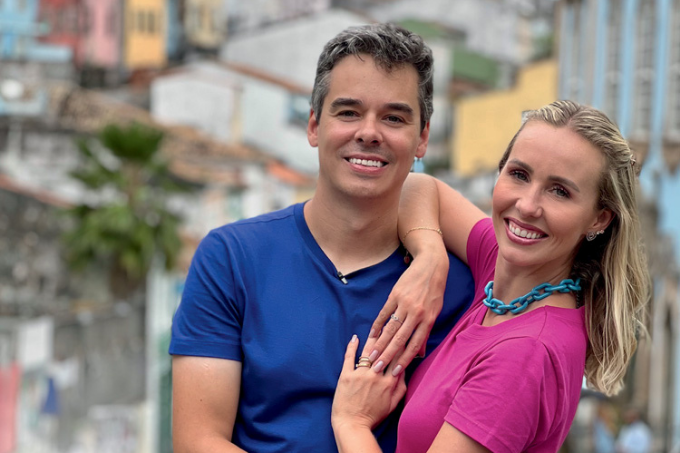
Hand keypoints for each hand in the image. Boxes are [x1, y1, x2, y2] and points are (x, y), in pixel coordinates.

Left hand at [332, 336, 406, 431]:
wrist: (353, 425)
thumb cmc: (373, 416)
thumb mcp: (393, 404)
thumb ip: (401, 387)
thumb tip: (404, 370)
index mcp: (389, 383)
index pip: (398, 358)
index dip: (401, 345)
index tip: (404, 334)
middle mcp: (376, 376)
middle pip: (384, 352)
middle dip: (389, 337)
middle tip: (392, 324)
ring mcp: (360, 375)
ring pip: (368, 352)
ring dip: (373, 338)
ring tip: (376, 327)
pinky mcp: (346, 376)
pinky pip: (349, 357)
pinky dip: (352, 346)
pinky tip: (355, 337)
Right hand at [366, 239, 448, 372]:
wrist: (431, 266)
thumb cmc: (435, 291)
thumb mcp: (435, 311)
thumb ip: (425, 332)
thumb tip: (420, 353)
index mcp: (428, 320)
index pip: (415, 344)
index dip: (404, 359)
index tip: (395, 372)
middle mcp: (416, 314)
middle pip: (400, 339)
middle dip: (388, 355)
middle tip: (377, 368)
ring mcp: (404, 304)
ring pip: (390, 328)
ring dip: (380, 343)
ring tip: (370, 355)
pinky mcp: (395, 295)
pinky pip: (384, 313)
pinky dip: (377, 325)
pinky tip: (371, 335)